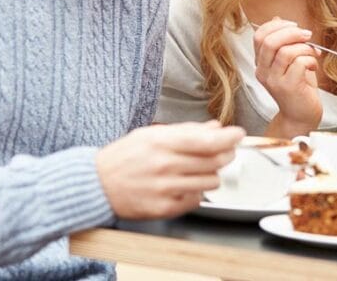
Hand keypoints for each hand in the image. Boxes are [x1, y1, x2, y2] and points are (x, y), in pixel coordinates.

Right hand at [96, 121, 244, 218]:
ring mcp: (166, 189)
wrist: (97, 185)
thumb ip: (185, 131)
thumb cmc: (124, 157)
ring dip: (212, 174)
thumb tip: (214, 127)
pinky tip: (185, 184)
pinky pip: (197, 200)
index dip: (228, 138)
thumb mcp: (151, 134)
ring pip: (210, 182)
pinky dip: (197, 191)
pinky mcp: (164, 209)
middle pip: (214, 162)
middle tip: (226, 150)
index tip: (238, 134)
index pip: (206, 141)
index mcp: (161, 143)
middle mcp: (165, 166)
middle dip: (226, 154)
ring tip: (200, 168)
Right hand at [253, 18, 322, 133]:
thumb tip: (277, 18)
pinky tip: (314, 66)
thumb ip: (283, 42)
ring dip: (305, 48)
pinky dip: (310, 60)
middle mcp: (262, 71)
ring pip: (286, 51)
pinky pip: (299, 63)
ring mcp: (274, 80)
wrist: (301, 116)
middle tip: (307, 35)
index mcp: (261, 63)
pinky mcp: (287, 87)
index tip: (294, 26)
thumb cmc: (299, 87)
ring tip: (313, 54)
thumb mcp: (289, 61)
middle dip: (292, 33)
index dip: (277, 25)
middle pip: (270, 41)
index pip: (259, 36)